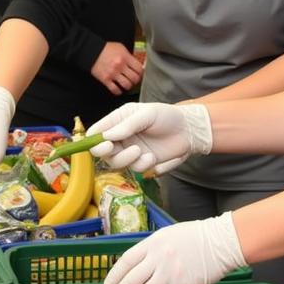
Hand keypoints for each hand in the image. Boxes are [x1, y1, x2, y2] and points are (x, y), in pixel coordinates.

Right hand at [87, 101, 212, 174]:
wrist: (188, 130)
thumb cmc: (167, 116)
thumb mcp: (147, 114)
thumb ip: (127, 125)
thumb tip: (108, 137)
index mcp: (118, 121)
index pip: (96, 132)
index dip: (94, 140)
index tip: (104, 143)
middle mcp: (121, 137)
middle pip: (102, 152)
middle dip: (107, 152)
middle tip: (114, 148)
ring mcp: (130, 151)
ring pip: (116, 163)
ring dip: (126, 159)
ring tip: (140, 151)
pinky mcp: (142, 162)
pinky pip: (135, 169)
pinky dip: (142, 164)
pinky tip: (152, 157)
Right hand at [90, 42, 143, 95]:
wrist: (92, 51)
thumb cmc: (106, 49)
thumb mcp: (121, 48)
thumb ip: (129, 56)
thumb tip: (136, 63)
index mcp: (125, 58)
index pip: (139, 69)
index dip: (141, 73)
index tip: (140, 74)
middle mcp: (120, 66)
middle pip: (134, 78)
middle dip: (136, 80)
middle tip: (134, 80)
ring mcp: (113, 74)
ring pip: (127, 85)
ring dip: (128, 86)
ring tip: (127, 84)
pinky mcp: (105, 79)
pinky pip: (115, 90)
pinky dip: (118, 91)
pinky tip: (119, 89)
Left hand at [103, 214, 246, 283]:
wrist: (221, 241)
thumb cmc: (194, 237)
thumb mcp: (167, 235)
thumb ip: (149, 251)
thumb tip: (134, 271)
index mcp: (153, 243)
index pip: (126, 261)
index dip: (114, 275)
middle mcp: (159, 259)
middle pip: (131, 280)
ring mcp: (171, 274)